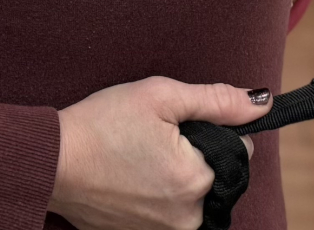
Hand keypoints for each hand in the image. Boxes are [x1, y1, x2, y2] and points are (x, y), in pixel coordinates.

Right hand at [49, 77, 270, 229]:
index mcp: (196, 180)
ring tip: (136, 159)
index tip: (171, 126)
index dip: (208, 130)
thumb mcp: (161, 96)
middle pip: (212, 177)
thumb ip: (217, 101)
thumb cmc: (100, 124)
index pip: (236, 152)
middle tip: (149, 140)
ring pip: (190, 197)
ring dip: (173, 178)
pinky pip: (165, 214)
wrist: (52, 161)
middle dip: (192, 156)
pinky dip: (153, 196)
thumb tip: (261, 104)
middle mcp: (185, 217)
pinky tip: (128, 179)